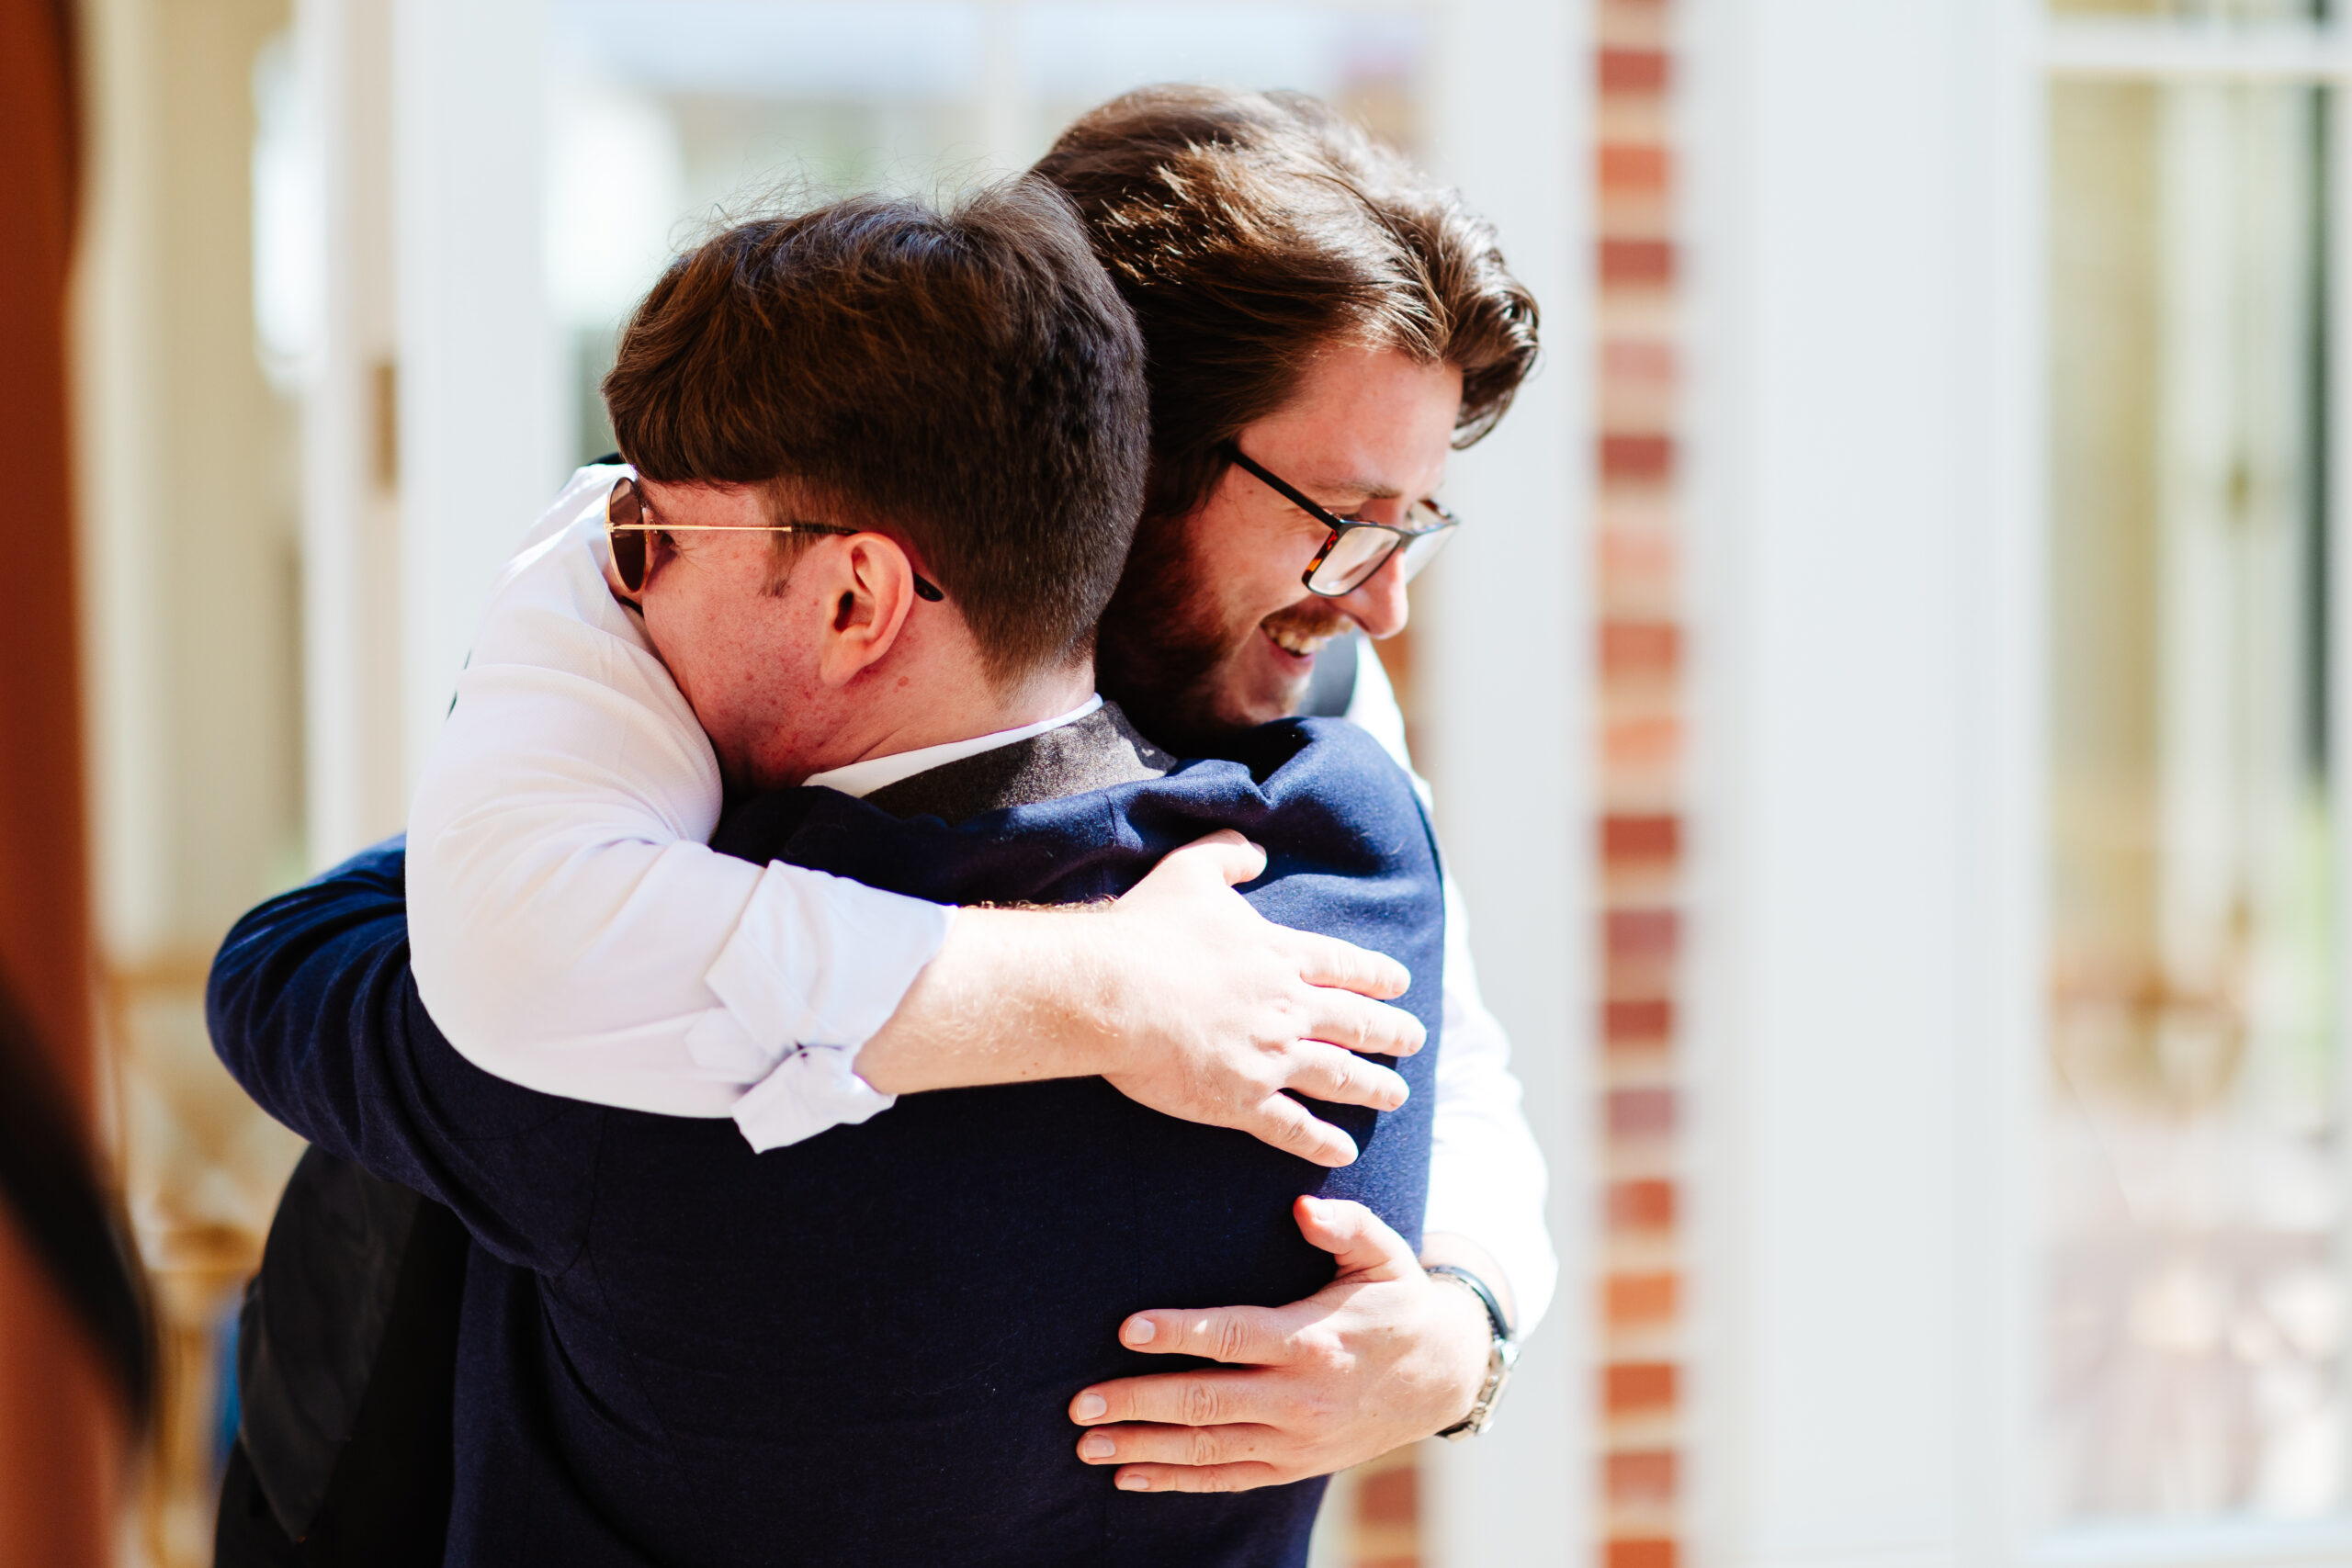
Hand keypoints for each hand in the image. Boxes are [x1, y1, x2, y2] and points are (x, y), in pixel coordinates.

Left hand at [1067, 1196, 1490, 1491]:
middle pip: (1206, 1401)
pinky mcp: (1294, 1465)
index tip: (1127, 1329)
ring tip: (1087, 1445)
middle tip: (1080, 1403)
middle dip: (1137, 1402)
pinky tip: (1129, 1476)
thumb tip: (1303, 1206)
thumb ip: (1345, 1225)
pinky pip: (1227, 1478)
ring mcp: (1296, 1439)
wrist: (1444, 1375)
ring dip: (1143, 1447)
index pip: (1234, 1336)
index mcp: (1313, 1339)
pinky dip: (1176, 1481)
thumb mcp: (1384, 1255)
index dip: (1179, 1333)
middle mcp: (1300, 1397)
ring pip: (1208, 1448)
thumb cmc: (1398, 1303)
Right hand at [1092, 833, 1423, 1166]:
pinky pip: (1294, 1127)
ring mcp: (1268, 1058)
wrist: (1110, 991)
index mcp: (1278, 956)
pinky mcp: (1240, 1100)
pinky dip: (1322, 1142)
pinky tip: (1346, 1153)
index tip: (1401, 985)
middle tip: (1415, 1041)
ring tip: (1397, 1097)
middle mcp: (1286, 1008)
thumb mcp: (1189, 872)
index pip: (1343, 967)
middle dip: (1390, 1033)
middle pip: (1355, 1023)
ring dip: (1372, 1088)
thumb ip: (1227, 854)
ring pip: (1338, 1076)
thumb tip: (1255, 851)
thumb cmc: (1145, 931)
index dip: (1376, 976)